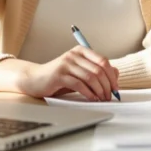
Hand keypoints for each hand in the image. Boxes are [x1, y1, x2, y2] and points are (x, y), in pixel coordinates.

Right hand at [0, 46, 119, 100]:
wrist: (34, 79)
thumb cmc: (58, 77)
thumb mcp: (79, 72)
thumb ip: (96, 71)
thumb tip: (116, 74)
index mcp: (81, 51)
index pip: (103, 61)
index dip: (112, 76)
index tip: (116, 88)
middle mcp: (74, 55)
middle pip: (99, 70)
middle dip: (108, 85)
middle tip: (110, 97)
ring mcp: (66, 64)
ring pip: (91, 77)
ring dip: (100, 91)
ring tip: (102, 99)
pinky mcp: (59, 75)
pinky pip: (79, 84)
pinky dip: (89, 93)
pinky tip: (92, 99)